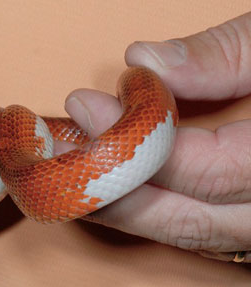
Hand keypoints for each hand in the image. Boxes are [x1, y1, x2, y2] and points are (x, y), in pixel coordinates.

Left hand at [65, 12, 250, 262]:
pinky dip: (158, 209)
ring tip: (73, 165)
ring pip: (197, 235)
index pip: (209, 170)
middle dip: (113, 190)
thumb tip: (144, 62)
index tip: (86, 105)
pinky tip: (120, 180)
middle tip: (58, 152)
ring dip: (127, 205)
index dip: (139, 141)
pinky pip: (207, 230)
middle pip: (192, 222)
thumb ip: (227, 51)